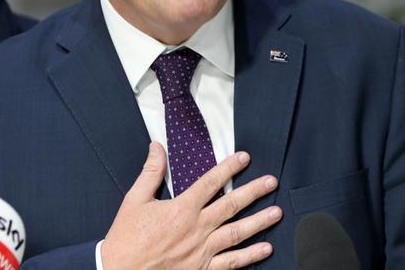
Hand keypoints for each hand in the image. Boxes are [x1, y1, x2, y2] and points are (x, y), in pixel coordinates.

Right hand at [101, 142, 280, 269]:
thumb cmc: (126, 237)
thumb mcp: (135, 199)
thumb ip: (151, 172)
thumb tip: (157, 147)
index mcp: (182, 209)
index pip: (211, 182)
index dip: (229, 168)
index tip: (244, 157)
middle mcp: (196, 229)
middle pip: (231, 205)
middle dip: (254, 191)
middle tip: (272, 182)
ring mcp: (202, 252)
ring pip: (237, 233)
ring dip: (259, 222)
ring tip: (277, 212)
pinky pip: (232, 263)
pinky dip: (250, 256)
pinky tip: (266, 248)